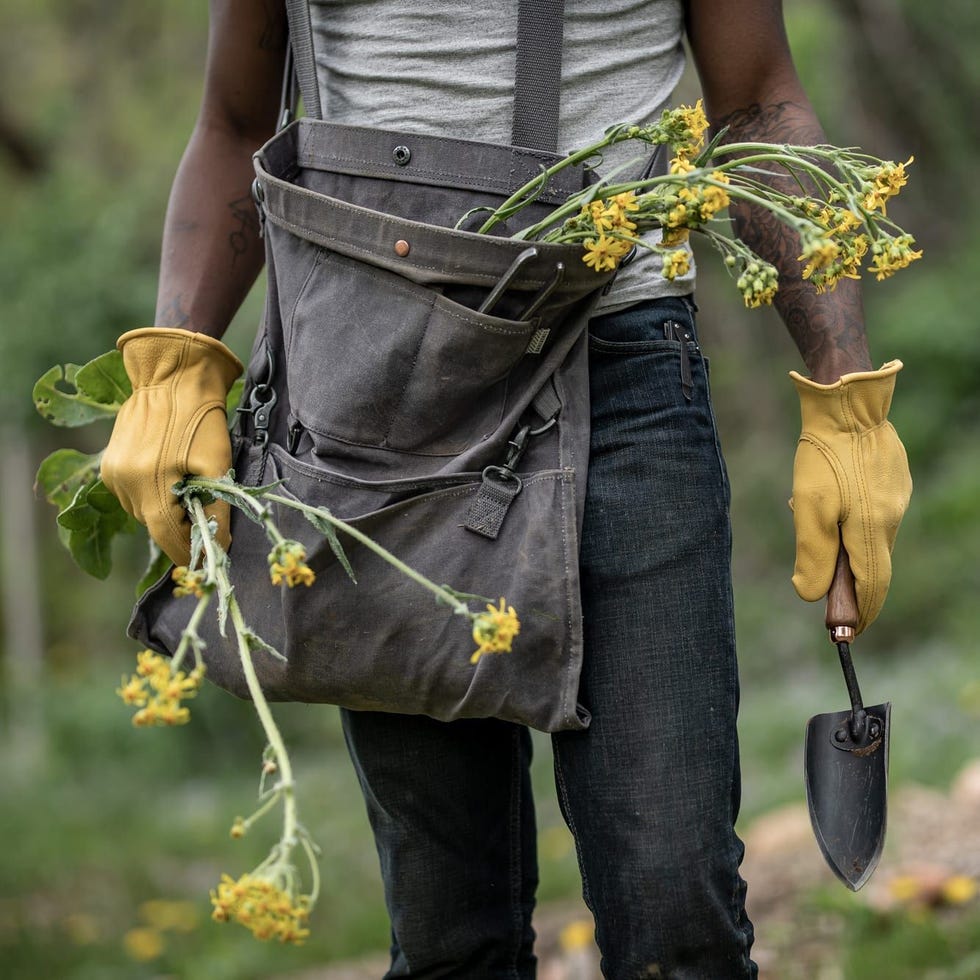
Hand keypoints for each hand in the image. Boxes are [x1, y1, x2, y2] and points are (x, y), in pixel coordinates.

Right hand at [101, 328, 242, 565]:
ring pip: (143, 512)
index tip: (210, 557)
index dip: (190, 552)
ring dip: (167, 510)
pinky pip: (133, 494)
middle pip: (155, 526)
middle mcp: (124, 484)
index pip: (168, 538)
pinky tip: (171, 474)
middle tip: (208, 517)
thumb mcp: (217, 465)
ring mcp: (113, 474)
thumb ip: (216, 510)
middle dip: (182, 528)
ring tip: (190, 488)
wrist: (172, 376)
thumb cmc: (200, 419)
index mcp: (149, 485)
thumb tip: (220, 546)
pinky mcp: (109, 464)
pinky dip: (153, 494)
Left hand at [789, 360, 911, 632]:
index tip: (845, 634)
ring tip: (805, 514)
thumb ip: (812, 554)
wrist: (847, 404)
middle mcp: (891, 518)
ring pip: (868, 537)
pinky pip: (870, 512)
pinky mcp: (893, 481)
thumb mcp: (808, 507)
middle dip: (847, 583)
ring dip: (842, 542)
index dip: (860, 613)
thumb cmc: (824, 456)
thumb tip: (810, 595)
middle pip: (871, 565)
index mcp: (873, 530)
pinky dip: (848, 518)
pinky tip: (826, 498)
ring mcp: (896, 498)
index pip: (872, 587)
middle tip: (824, 595)